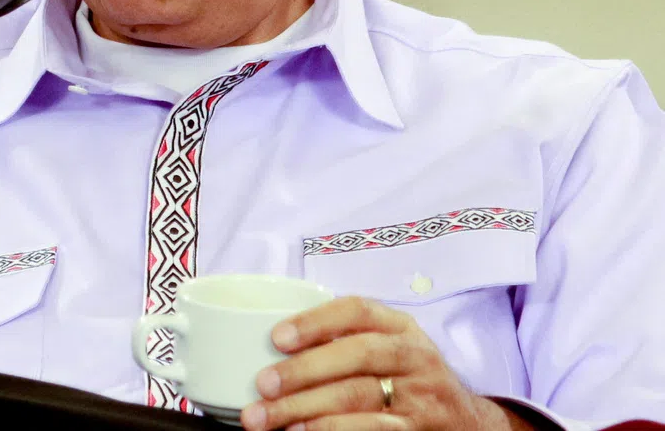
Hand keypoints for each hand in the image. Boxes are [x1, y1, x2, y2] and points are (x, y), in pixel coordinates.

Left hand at [241, 296, 527, 430]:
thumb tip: (275, 346)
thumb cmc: (408, 378)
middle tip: (262, 385)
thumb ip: (346, 339)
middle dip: (302, 371)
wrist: (468, 424)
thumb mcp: (388, 346)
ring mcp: (421, 400)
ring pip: (359, 400)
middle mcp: (415, 358)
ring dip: (307, 410)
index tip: (277, 337)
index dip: (315, 321)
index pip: (357, 311)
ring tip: (270, 418)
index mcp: (401, 327)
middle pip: (355, 357)